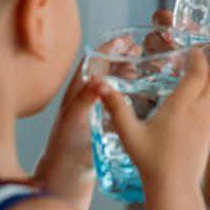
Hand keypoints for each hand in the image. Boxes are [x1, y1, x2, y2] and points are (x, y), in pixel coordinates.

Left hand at [34, 35, 134, 209]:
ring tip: (144, 64)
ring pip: (116, 82)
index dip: (109, 47)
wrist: (69, 170)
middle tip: (140, 48)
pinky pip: (122, 99)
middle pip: (108, 67)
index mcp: (78, 88)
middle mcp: (89, 93)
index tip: (125, 39)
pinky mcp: (108, 118)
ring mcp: (100, 106)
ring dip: (129, 71)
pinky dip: (133, 90)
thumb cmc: (65, 143)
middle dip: (123, 55)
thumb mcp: (73, 119)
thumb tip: (97, 79)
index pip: (94, 60)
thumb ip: (84, 99)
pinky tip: (144, 89)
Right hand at [98, 48, 209, 191]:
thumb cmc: (149, 160)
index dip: (198, 58)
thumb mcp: (128, 132)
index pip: (198, 73)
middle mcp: (200, 111)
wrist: (173, 186)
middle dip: (208, 66)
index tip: (192, 51)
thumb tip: (98, 84)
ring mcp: (209, 121)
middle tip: (195, 61)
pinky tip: (209, 95)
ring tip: (203, 75)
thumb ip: (115, 106)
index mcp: (181, 106)